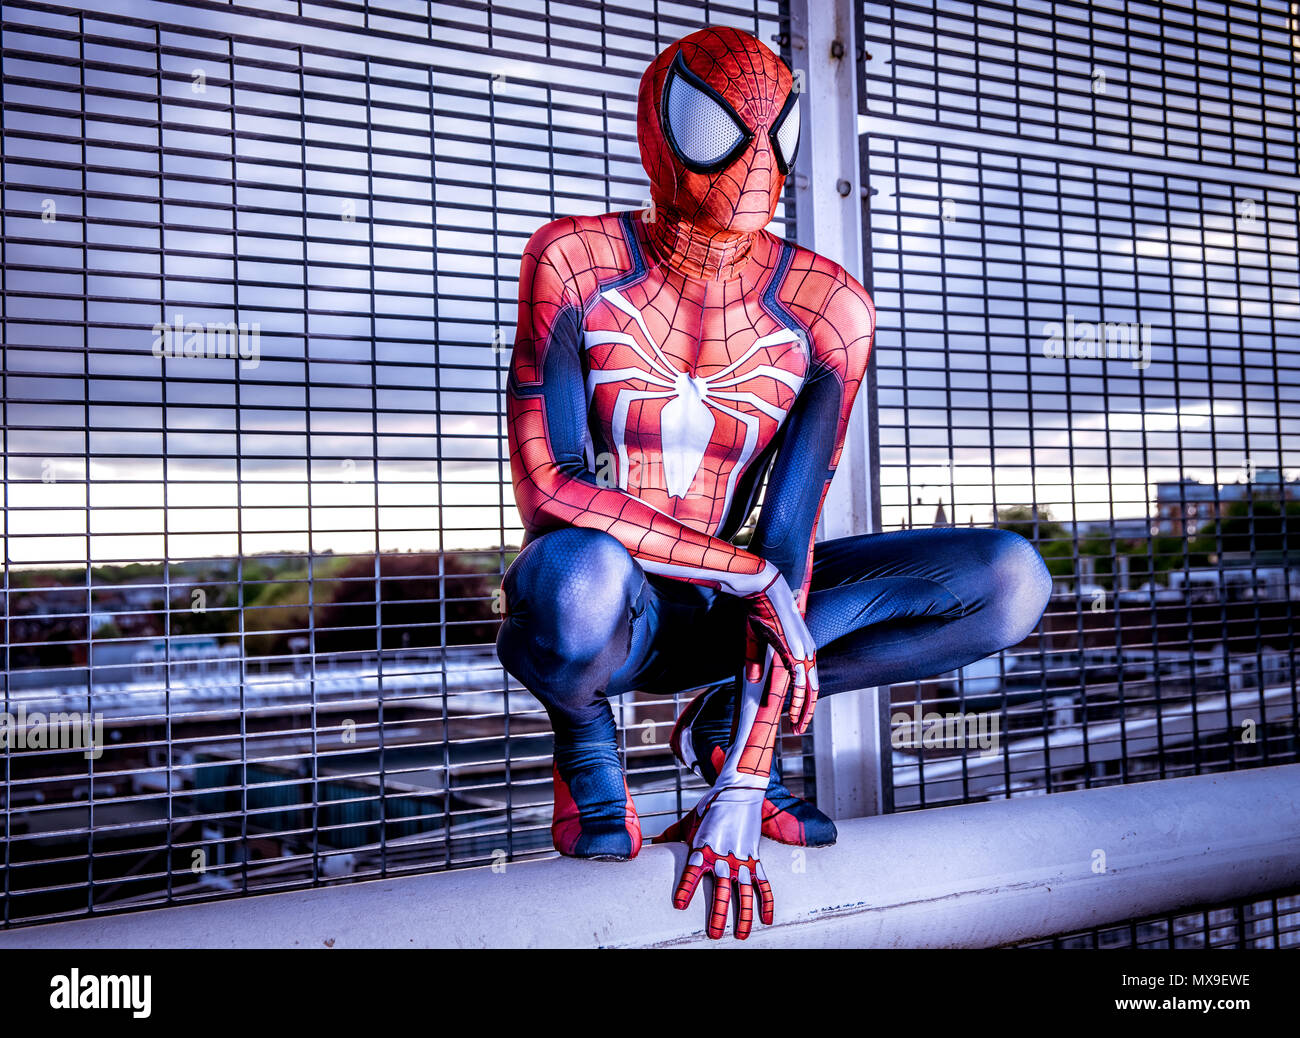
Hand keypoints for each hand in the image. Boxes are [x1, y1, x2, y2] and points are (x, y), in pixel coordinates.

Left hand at [655, 780, 772, 939]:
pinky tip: (767, 919)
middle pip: (721, 890)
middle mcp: (723, 855)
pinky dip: (766, 901)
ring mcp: (741, 858)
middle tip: (714, 935)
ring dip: (743, 915)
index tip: (680, 904)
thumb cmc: (710, 808)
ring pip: (744, 892)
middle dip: (718, 914)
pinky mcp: (755, 858)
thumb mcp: (688, 822)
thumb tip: (654, 844)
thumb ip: (672, 836)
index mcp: (703, 847)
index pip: (693, 871)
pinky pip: (763, 883)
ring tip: (741, 936)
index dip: (686, 888)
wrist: (738, 792)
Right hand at [745, 564, 817, 732]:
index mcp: (800, 649)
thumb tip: (753, 679)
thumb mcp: (756, 642)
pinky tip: (793, 713)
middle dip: (806, 711)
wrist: (763, 591)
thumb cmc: (760, 611)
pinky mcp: (797, 651)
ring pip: (810, 689)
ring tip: (797, 727)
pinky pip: (801, 682)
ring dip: (803, 710)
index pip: (806, 681)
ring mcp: (804, 651)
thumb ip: (756, 662)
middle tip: (799, 729)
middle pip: (813, 689)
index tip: (793, 717)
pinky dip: (798, 700)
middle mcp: (807, 652)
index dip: (801, 700)